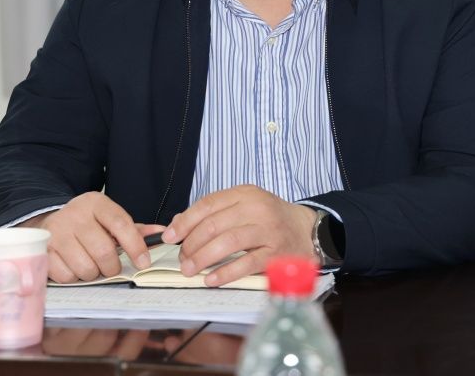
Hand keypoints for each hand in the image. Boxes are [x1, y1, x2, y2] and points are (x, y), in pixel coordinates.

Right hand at [18, 192, 164, 282]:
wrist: (50, 221)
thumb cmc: (87, 224)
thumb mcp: (109, 219)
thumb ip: (135, 229)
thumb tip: (161, 234)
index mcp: (95, 203)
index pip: (121, 224)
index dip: (136, 246)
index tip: (144, 262)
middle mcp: (75, 215)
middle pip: (104, 251)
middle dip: (112, 266)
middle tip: (112, 267)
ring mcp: (57, 232)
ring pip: (86, 267)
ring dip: (94, 273)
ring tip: (92, 265)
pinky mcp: (44, 250)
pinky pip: (67, 276)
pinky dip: (75, 277)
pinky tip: (74, 267)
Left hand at [161, 185, 316, 286]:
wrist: (306, 229)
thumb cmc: (269, 218)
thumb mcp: (244, 205)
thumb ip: (215, 212)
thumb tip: (178, 224)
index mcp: (245, 194)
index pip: (207, 205)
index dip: (185, 222)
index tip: (169, 236)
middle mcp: (257, 208)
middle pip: (214, 225)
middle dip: (191, 244)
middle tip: (182, 259)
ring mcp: (267, 230)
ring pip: (228, 242)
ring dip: (203, 258)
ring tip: (190, 270)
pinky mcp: (275, 253)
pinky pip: (246, 263)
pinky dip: (225, 273)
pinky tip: (211, 280)